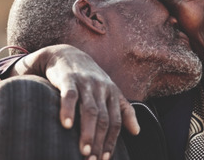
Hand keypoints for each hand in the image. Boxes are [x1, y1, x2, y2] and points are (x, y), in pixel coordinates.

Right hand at [11, 44, 139, 159]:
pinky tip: (66, 125)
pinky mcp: (68, 79)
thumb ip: (124, 111)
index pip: (116, 121)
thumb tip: (137, 132)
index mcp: (113, 93)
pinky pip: (69, 95)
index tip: (105, 159)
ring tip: (84, 152)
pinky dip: (68, 110)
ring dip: (87, 132)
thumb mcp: (110, 92)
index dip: (112, 141)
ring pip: (90, 110)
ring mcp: (85, 83)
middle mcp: (102, 88)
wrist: (67, 54)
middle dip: (100, 141)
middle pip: (104, 119)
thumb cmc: (90, 78)